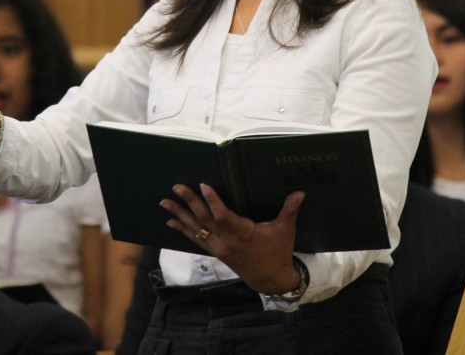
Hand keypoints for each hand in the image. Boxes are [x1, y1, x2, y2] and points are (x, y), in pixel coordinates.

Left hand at [161, 183, 304, 294]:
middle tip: (177, 187)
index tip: (203, 185)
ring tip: (165, 202)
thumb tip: (299, 192)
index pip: (223, 216)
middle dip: (189, 202)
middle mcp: (227, 241)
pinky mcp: (216, 251)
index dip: (212, 201)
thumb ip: (290, 210)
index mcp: (243, 234)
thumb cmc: (278, 252)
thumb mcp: (285, 231)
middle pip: (204, 219)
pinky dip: (183, 229)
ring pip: (195, 228)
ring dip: (180, 214)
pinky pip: (195, 239)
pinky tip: (171, 221)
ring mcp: (219, 247)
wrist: (270, 280)